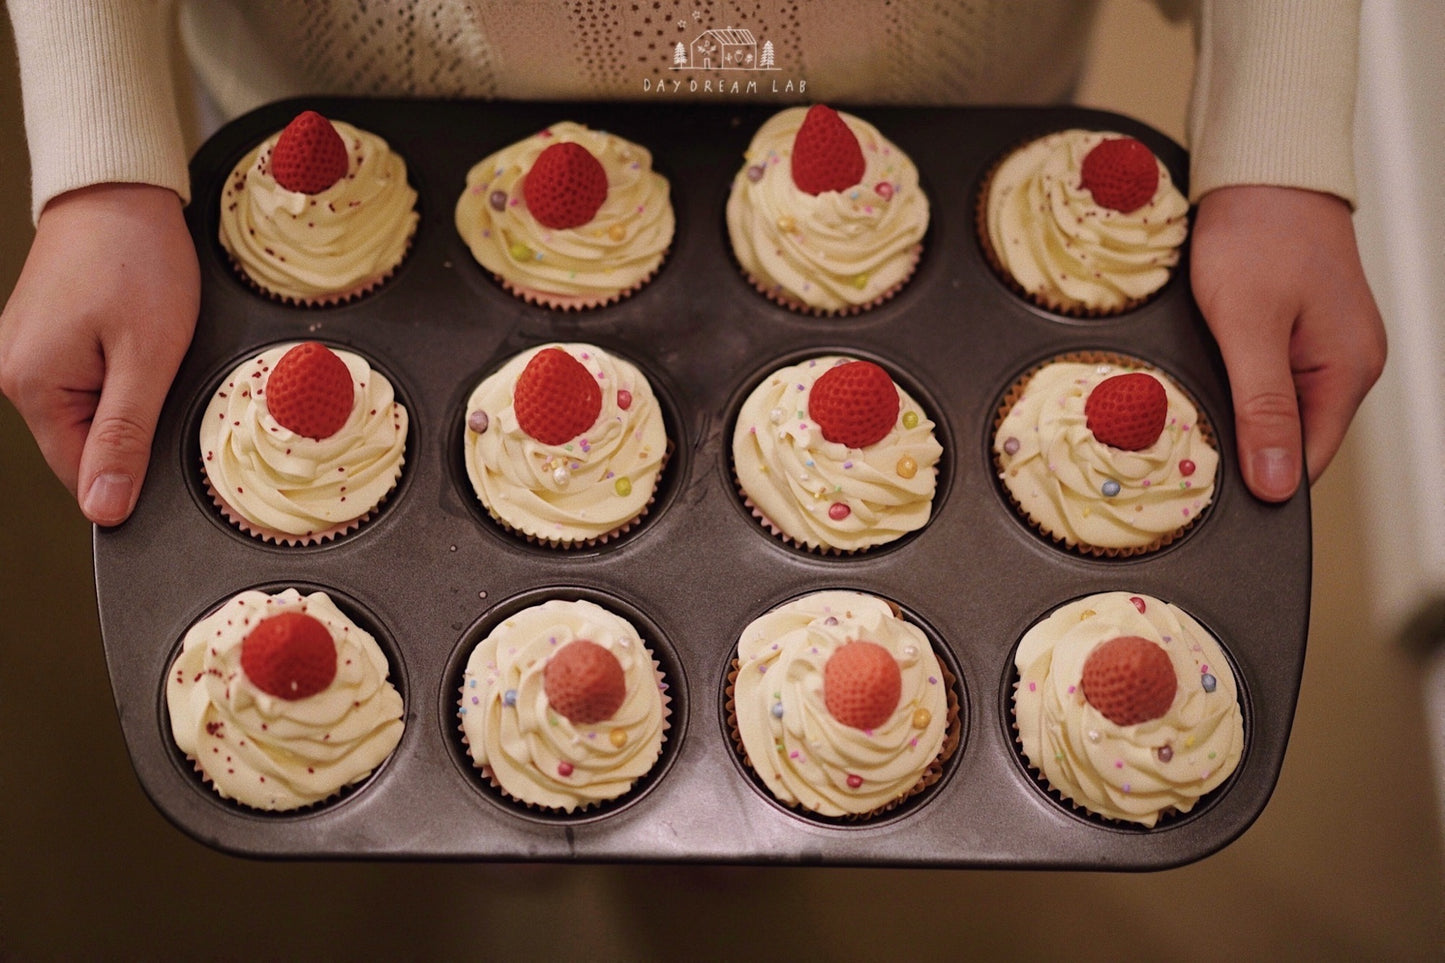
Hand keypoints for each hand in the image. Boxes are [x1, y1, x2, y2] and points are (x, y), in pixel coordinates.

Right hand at [0, 183, 199, 524]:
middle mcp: (16, 374)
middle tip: (167, 379)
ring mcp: (28, 354)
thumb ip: (125, 438)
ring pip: (91, 413)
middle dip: (135, 428)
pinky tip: (140, 342)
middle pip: (85, 445)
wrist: (120, 190)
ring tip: (153, 352)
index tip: (169, 443)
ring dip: (131, 399)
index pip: (81, 475)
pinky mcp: (47, 338)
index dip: (132, 473)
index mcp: (33, 387)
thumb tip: (104, 509)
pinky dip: (121, 375)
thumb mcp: (148, 358)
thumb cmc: (138, 262)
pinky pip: (88, 382)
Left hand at [1190, 185, 1385, 501]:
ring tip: (1193, 403)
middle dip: (1243, 446)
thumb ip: (1262, 408)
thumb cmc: (1255, 234)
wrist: (1261, 170)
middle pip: (1292, 439)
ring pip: (1278, 410)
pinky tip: (1210, 370)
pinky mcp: (1304, 330)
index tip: (1207, 486)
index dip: (1259, 481)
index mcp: (1348, 372)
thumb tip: (1276, 485)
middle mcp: (1348, 364)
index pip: (1307, 463)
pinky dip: (1239, 382)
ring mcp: (1328, 347)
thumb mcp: (1247, 326)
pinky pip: (1271, 378)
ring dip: (1237, 412)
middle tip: (1185, 442)